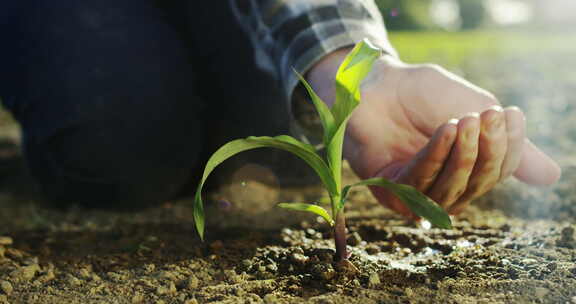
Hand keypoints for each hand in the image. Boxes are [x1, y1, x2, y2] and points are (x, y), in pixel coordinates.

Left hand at [307, 49, 560, 216]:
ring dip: (462, 154)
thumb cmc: (424, 95)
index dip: (510, 148)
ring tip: (465, 120)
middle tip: (488, 116)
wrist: (379, 82)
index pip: (497, 173)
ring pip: (450, 188)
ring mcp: (415, 193)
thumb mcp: (474, 112)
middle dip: (488, 151)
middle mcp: (442, 189)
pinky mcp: (389, 190)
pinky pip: (419, 181)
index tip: (512, 113)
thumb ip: (508, 144)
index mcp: (466, 173)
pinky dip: (435, 155)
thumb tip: (551, 177)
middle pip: (476, 185)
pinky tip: (445, 130)